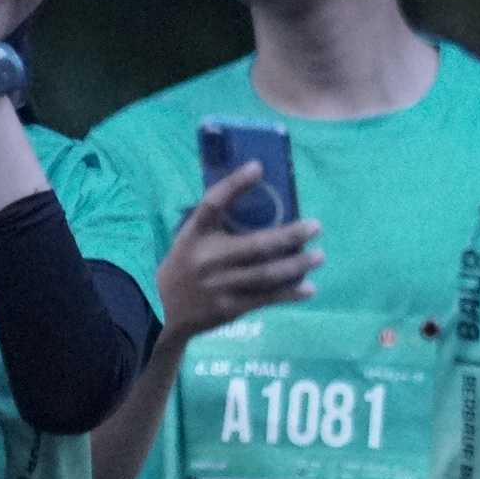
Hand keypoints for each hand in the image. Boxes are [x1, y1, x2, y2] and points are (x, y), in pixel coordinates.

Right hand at [157, 167, 322, 342]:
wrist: (161, 312)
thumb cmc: (185, 266)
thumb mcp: (191, 239)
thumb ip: (218, 223)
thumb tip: (263, 198)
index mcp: (195, 234)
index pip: (212, 203)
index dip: (235, 184)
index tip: (258, 166)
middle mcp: (207, 258)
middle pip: (255, 244)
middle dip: (289, 235)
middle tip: (316, 226)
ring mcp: (219, 285)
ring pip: (266, 273)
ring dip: (297, 265)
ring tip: (319, 256)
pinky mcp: (229, 308)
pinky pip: (265, 298)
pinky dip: (289, 294)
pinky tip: (309, 288)